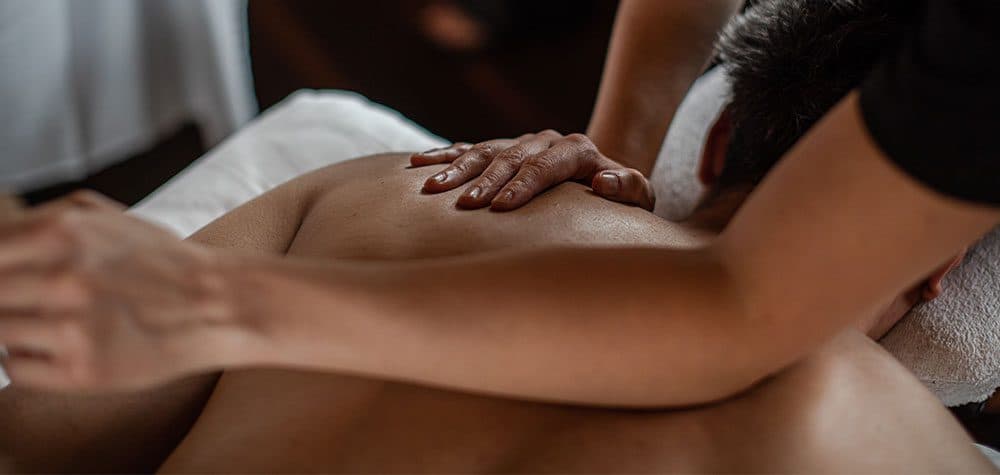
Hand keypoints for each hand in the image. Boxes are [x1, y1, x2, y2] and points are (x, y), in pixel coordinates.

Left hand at [0, 191, 246, 390]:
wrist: (219, 302)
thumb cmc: (162, 262)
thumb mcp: (100, 218)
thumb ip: (40, 223)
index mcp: (62, 232)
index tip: (8, 281)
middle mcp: (63, 279)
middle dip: (6, 299)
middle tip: (37, 301)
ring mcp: (71, 327)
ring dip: (15, 329)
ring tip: (51, 322)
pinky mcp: (83, 370)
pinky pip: (16, 368)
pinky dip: (29, 358)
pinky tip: (61, 345)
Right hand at [411, 130, 654, 210]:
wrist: (603, 175)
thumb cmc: (622, 195)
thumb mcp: (640, 195)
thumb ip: (630, 188)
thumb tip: (602, 183)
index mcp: (577, 150)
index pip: (545, 166)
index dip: (522, 185)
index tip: (500, 206)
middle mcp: (545, 141)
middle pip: (510, 158)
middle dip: (484, 181)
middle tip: (463, 205)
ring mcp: (520, 143)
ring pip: (483, 151)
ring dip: (456, 169)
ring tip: (432, 189)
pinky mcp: (501, 148)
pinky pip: (468, 148)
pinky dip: (443, 156)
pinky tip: (418, 165)